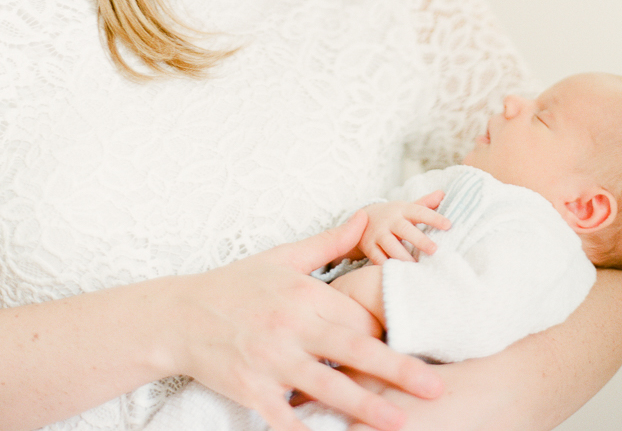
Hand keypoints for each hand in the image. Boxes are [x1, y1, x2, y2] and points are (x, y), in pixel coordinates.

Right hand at [162, 212, 443, 430]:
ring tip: (401, 422)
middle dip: (396, 368)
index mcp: (303, 293)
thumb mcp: (283, 257)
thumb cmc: (235, 284)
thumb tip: (366, 219)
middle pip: (353, 348)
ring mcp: (271, 360)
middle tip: (435, 385)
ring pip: (327, 386)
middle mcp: (291, 326)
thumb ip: (329, 243)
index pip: (356, 313)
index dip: (386, 329)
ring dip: (365, 407)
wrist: (178, 315)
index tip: (413, 340)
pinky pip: (284, 416)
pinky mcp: (251, 390)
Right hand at [359, 193, 450, 263]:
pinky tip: (399, 273)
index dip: (434, 218)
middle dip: (420, 240)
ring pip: (391, 246)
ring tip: (417, 267)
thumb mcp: (406, 207)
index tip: (448, 225)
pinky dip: (387, 266)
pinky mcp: (368, 246)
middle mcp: (390, 220)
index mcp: (402, 209)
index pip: (419, 212)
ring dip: (404, 257)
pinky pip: (378, 258)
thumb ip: (425, 203)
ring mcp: (378, 233)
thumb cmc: (393, 216)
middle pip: (405, 230)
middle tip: (434, 250)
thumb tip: (443, 193)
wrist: (361, 219)